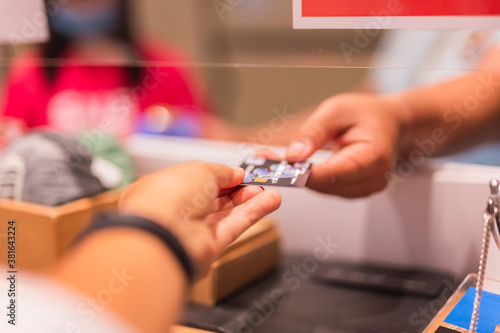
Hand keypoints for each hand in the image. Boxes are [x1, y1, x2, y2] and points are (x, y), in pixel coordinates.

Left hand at [118, 162, 280, 277]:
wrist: (165, 234)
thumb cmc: (170, 195)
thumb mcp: (201, 169)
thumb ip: (222, 171)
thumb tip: (236, 173)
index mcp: (164, 188)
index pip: (195, 181)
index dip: (218, 176)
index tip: (239, 172)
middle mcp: (177, 210)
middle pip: (214, 199)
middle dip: (237, 190)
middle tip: (259, 182)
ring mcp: (192, 230)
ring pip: (226, 214)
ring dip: (249, 202)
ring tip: (270, 192)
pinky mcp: (208, 247)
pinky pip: (233, 227)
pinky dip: (252, 214)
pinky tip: (269, 203)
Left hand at [285, 93, 408, 197]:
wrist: (390, 122)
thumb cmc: (367, 113)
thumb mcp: (337, 109)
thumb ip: (315, 132)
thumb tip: (294, 155)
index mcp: (373, 157)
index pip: (334, 174)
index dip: (304, 174)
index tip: (277, 168)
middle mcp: (372, 179)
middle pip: (325, 184)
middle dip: (294, 172)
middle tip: (264, 159)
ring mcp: (365, 188)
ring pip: (323, 189)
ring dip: (299, 176)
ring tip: (273, 159)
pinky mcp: (355, 190)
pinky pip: (327, 188)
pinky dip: (309, 177)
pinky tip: (294, 165)